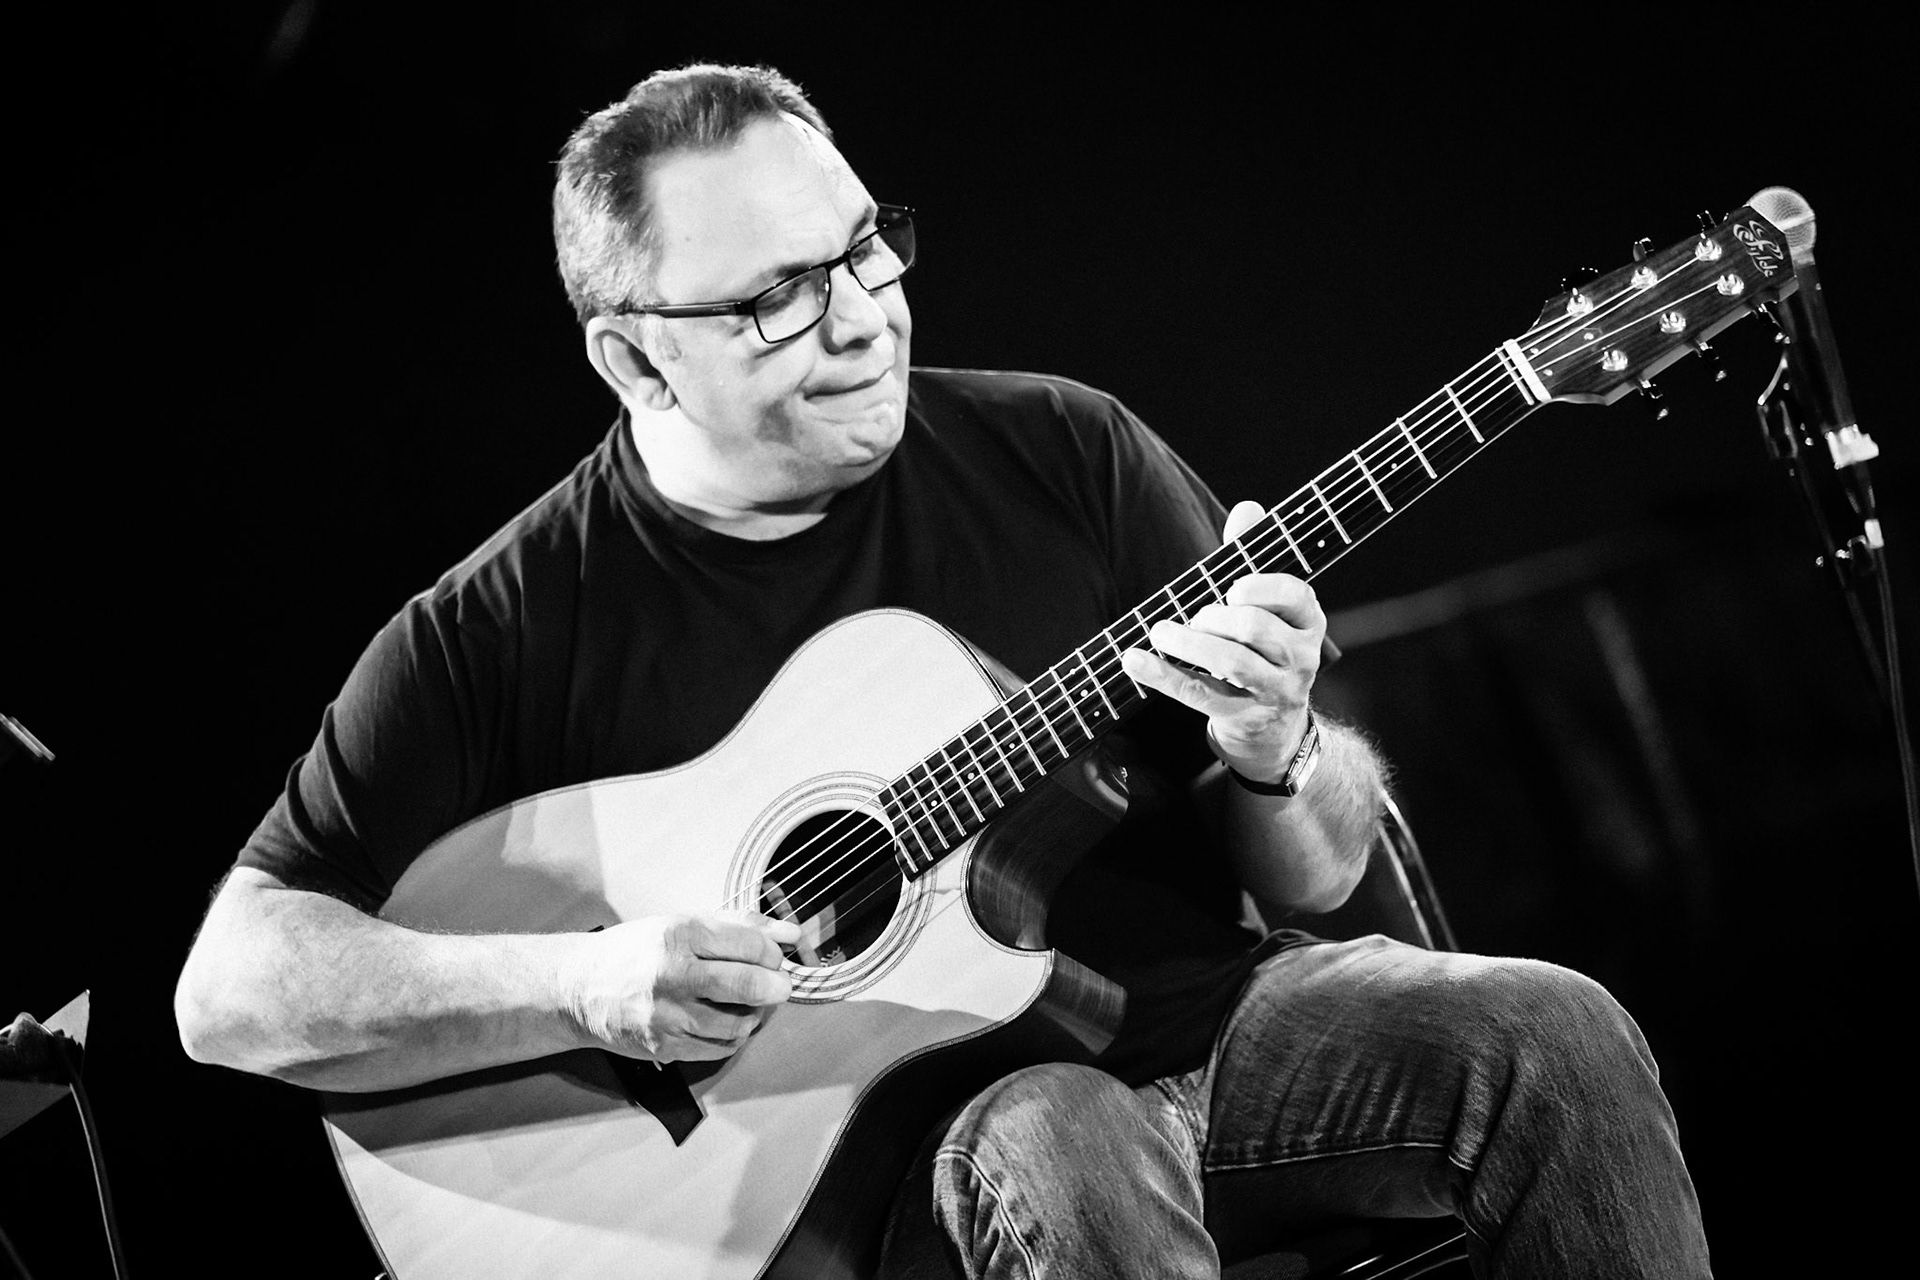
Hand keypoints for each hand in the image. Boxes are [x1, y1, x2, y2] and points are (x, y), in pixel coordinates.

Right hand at [564, 911, 801, 1062]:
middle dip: (776, 986)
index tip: (773, 957)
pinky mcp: (664, 1046)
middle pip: (748, 984)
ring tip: (746, 1003)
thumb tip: (792, 934)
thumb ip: (741, 926)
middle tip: (779, 985)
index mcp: (680, 935)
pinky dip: (733, 1036)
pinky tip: (724, 1021)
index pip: (751, 945)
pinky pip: (719, 1047)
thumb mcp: (683, 924)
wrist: (581, 988)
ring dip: (754, 1014)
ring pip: (739, 1023)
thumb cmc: (636, 952)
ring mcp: (667, 1015)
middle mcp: (673, 974)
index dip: (773, 953)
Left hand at [1120, 499, 1325, 783]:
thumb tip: (1248, 507)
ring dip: (1190, 643)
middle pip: (1255, 628)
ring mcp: (1276, 691)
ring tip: (1163, 632)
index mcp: (1308, 620)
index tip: (1232, 588)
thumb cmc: (1261, 649)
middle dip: (1215, 616)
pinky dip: (1162, 674)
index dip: (1259, 586)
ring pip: (1232, 662)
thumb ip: (1252, 557)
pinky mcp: (1244, 718)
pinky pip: (1199, 693)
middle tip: (1194, 616)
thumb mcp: (1264, 605)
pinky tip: (1134, 660)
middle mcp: (1301, 656)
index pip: (1294, 593)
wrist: (1273, 727)